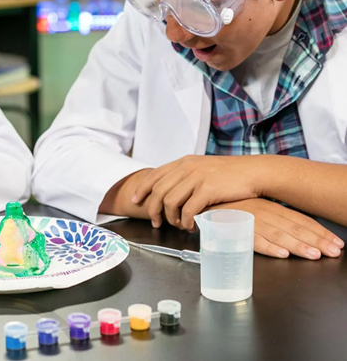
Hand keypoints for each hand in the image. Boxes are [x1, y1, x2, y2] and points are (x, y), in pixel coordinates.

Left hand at [132, 155, 265, 228]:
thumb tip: (169, 192)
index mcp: (183, 162)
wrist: (253, 172)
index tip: (136, 201)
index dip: (142, 189)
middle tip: (156, 223)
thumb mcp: (202, 168)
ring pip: (170, 202)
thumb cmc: (229, 174)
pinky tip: (190, 227)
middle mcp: (187, 168)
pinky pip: (188, 210)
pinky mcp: (208, 190)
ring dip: (171, 218)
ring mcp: (197, 178)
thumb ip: (186, 176)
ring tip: (178, 225)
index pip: (154, 175)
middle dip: (153, 210)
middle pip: (158, 191)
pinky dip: (186, 222)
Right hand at [209, 199, 343, 259]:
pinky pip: (253, 239)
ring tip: (312, 255)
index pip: (301, 219)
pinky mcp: (233, 228)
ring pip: (277, 233)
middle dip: (316, 240)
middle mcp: (262, 211)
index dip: (319, 232)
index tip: (335, 243)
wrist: (199, 201)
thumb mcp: (254, 208)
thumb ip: (272, 219)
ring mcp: (248, 219)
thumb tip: (297, 233)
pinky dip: (267, 246)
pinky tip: (281, 253)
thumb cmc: (228, 208)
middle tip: (332, 251)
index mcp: (270, 207)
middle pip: (294, 227)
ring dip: (296, 245)